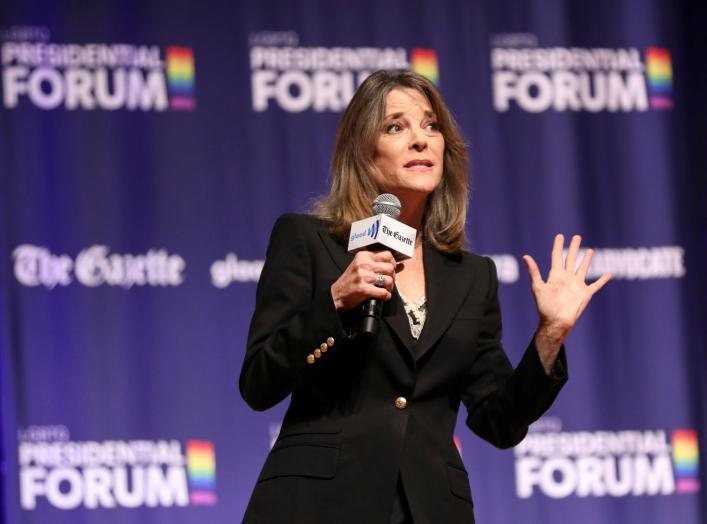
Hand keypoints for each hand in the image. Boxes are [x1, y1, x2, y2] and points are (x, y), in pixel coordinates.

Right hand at [331, 251, 396, 310]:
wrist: (336, 294)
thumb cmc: (350, 281)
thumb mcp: (362, 267)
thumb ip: (380, 264)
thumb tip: (401, 265)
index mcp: (363, 256)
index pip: (387, 254)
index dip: (392, 263)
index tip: (390, 270)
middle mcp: (363, 264)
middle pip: (390, 267)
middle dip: (392, 276)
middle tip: (387, 282)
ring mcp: (363, 276)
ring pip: (389, 280)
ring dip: (389, 287)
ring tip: (384, 289)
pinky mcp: (364, 289)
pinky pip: (383, 292)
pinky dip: (386, 296)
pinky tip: (382, 296)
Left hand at [522, 234, 610, 371]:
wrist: (556, 322)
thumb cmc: (545, 306)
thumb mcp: (538, 287)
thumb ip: (534, 272)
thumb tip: (525, 257)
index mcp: (555, 275)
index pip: (557, 256)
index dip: (558, 246)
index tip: (560, 236)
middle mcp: (566, 278)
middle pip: (571, 259)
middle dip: (574, 248)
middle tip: (577, 237)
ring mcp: (577, 285)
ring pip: (583, 268)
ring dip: (586, 260)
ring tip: (590, 251)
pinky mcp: (585, 293)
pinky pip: (596, 285)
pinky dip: (602, 280)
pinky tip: (609, 274)